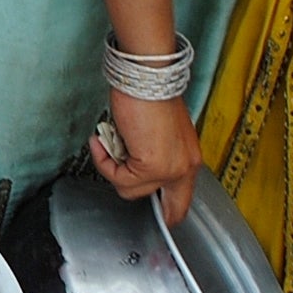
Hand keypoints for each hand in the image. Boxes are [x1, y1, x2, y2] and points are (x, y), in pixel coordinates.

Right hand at [92, 91, 201, 221]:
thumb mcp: (160, 129)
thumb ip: (155, 151)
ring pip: (132, 190)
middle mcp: (186, 167)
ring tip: (106, 143)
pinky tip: (101, 141)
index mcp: (190, 158)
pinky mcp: (152, 167)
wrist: (148, 75)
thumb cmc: (150, 90)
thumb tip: (133, 161)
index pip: (184, 200)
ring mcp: (171, 169)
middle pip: (170, 209)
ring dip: (113, 168)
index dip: (169, 211)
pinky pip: (120, 178)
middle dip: (143, 199)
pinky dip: (105, 162)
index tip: (159, 216)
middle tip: (121, 184)